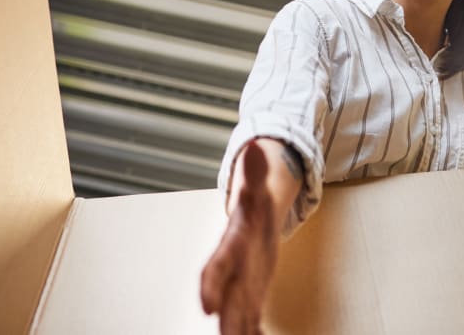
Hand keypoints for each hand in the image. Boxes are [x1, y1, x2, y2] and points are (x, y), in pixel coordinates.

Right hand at [201, 142, 277, 333]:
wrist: (254, 219)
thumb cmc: (254, 206)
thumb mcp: (258, 190)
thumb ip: (256, 172)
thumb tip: (256, 146)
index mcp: (231, 246)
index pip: (216, 266)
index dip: (210, 285)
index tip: (205, 306)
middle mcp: (233, 271)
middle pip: (226, 300)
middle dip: (225, 321)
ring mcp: (242, 286)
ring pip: (238, 316)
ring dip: (239, 332)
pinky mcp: (253, 295)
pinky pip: (253, 321)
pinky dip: (255, 333)